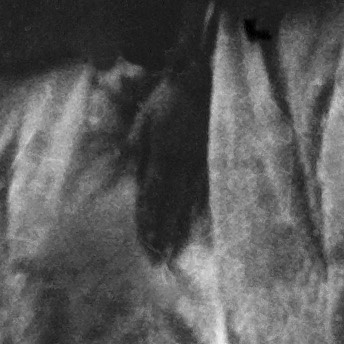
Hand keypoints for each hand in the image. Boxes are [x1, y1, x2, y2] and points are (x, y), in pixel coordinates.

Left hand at [119, 59, 209, 263]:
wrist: (203, 82)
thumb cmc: (169, 100)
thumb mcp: (144, 121)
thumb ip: (136, 149)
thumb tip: (128, 174)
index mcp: (160, 156)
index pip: (150, 197)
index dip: (147, 221)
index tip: (144, 244)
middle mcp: (180, 166)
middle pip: (170, 207)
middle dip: (163, 235)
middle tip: (158, 261)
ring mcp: (200, 166)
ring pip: (189, 205)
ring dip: (181, 229)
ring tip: (175, 252)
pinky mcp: (214, 161)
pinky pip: (208, 193)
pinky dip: (202, 213)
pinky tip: (200, 228)